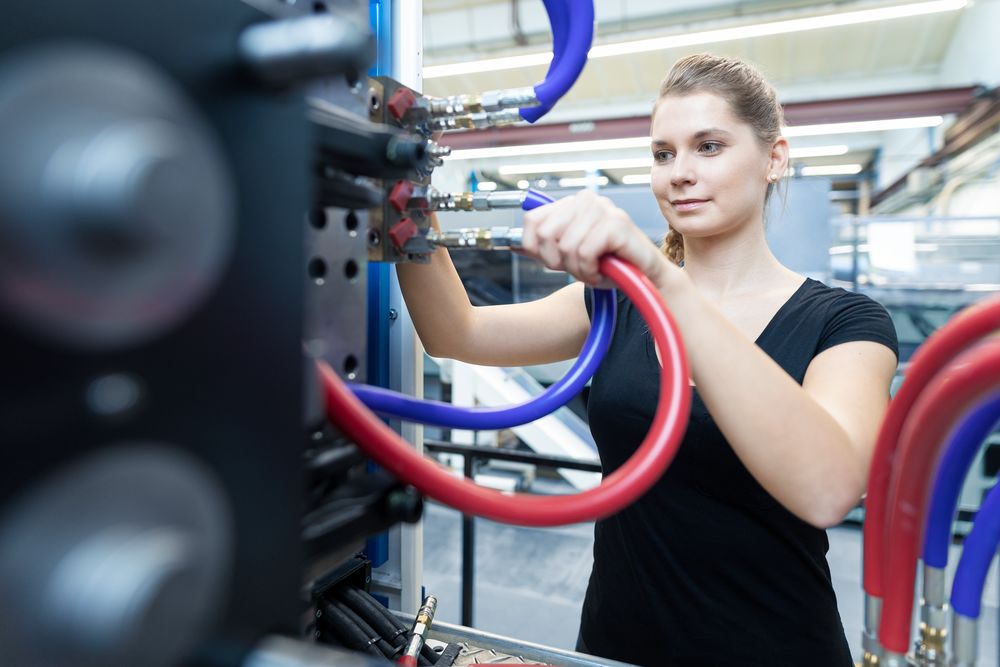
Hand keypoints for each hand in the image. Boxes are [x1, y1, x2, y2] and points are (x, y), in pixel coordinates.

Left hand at [520, 190, 674, 288]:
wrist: (645, 278)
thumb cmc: (609, 265)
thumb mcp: (569, 257)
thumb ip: (543, 248)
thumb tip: (512, 246)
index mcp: (572, 203)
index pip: (532, 221)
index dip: (538, 250)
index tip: (559, 261)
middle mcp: (586, 199)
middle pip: (545, 235)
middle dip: (559, 262)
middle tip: (580, 267)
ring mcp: (603, 209)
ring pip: (566, 246)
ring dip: (578, 269)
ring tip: (594, 269)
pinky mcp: (616, 223)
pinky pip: (584, 252)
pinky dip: (590, 271)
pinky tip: (602, 271)